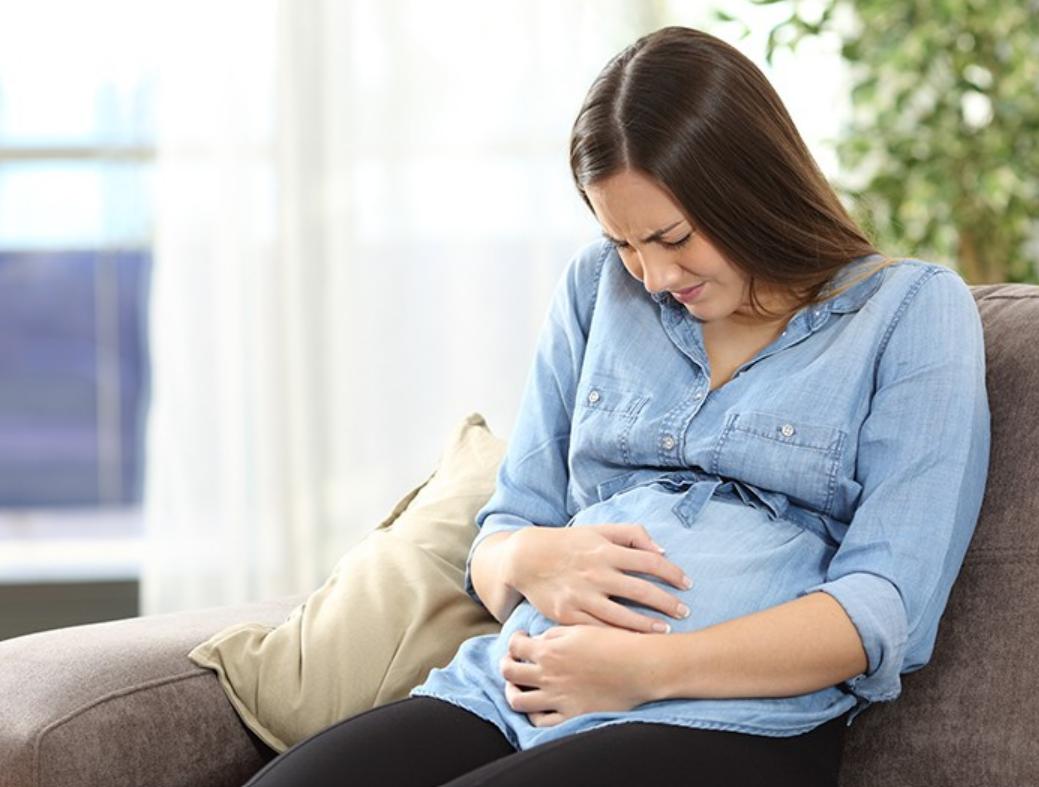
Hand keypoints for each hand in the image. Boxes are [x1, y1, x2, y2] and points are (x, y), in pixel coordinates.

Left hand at [500, 624, 656, 726]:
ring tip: (519, 687)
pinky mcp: (571, 715)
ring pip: (517, 700)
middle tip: (513, 661)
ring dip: (513, 691)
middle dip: (506, 664)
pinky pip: (541, 721)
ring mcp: (557, 697)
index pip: (514, 646)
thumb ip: (554, 634)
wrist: (639, 666)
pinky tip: (538, 706)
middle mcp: (548, 674)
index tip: (521, 639)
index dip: (514, 641)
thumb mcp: (580, 628)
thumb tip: (539, 641)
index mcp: (549, 650)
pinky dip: (534, 714)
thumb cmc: (614, 642)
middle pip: (508, 672)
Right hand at [508, 523, 691, 633]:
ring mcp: (581, 596)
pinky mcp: (567, 615)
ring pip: (623, 615)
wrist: (525, 558)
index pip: (650, 562)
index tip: (687, 584)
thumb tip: (662, 551)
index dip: (673, 573)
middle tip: (685, 612)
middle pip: (642, 591)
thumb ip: (632, 534)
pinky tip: (634, 641)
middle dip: (668, 603)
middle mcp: (596, 573)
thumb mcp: (598, 529)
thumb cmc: (567, 543)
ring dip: (649, 625)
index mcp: (605, 550)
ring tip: (666, 631)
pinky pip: (599, 629)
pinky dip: (619, 636)